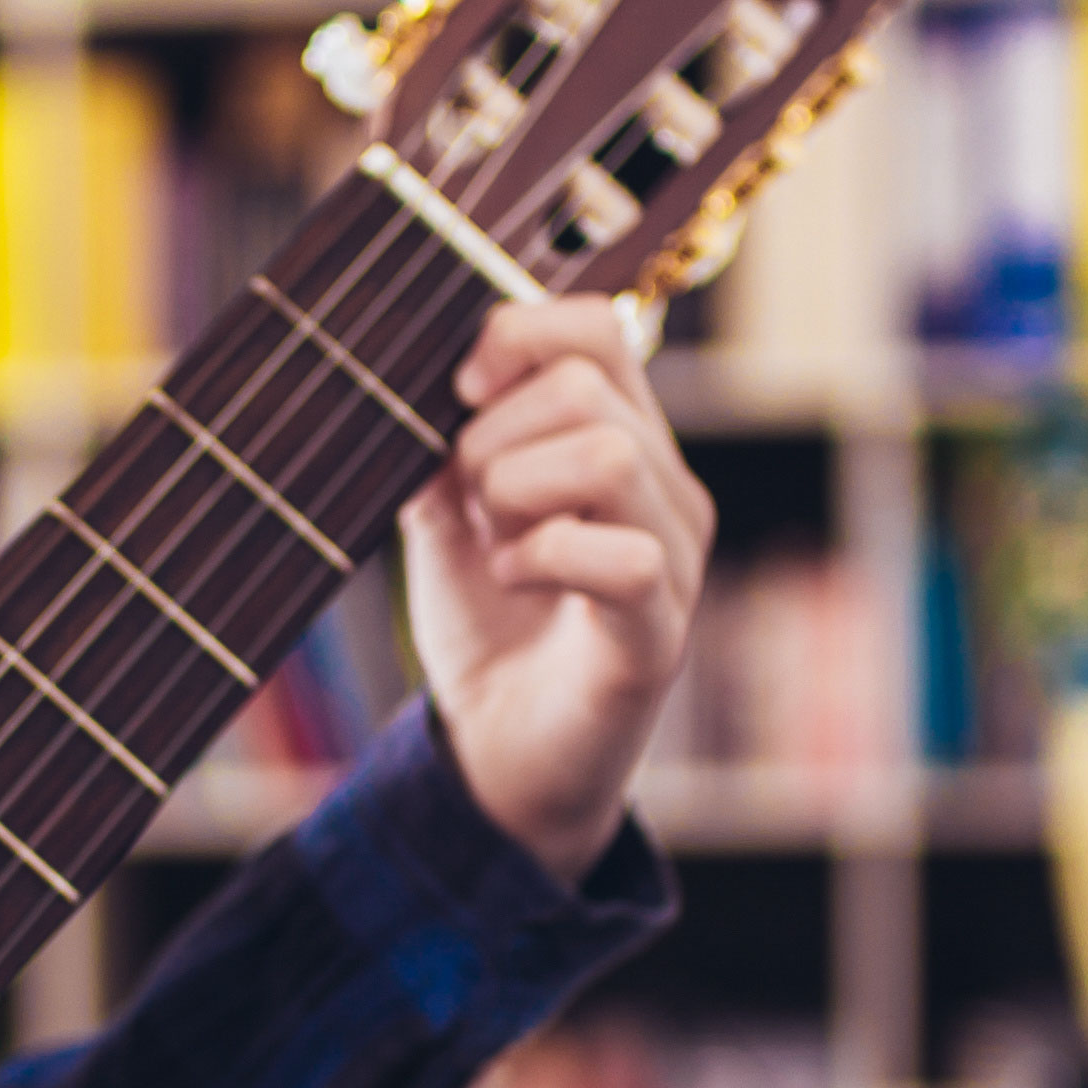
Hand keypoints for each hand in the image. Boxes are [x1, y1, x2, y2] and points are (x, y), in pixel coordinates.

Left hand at [401, 296, 713, 884]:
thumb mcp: (447, 519)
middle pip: (587, 386)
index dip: (518, 334)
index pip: (602, 328)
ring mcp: (676, 560)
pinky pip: (626, 559)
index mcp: (625, 441)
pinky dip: (545, 558)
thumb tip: (412, 384)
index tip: (459, 391)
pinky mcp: (658, 634)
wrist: (502, 759)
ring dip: (518, 492)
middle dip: (494, 435)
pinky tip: (515, 581)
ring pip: (609, 456)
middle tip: (472, 503)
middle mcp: (667, 488)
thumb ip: (439, 450)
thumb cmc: (490, 628)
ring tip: (497, 543)